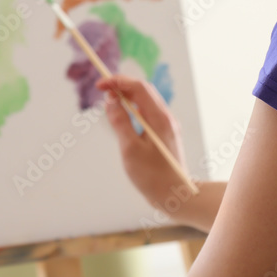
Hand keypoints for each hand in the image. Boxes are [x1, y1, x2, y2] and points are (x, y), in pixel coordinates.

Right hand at [95, 74, 190, 207]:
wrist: (176, 195)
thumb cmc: (153, 176)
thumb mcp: (130, 149)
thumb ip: (120, 122)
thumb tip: (110, 101)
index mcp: (159, 118)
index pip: (138, 87)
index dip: (118, 81)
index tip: (100, 84)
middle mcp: (166, 117)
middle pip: (143, 90)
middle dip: (122, 86)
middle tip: (102, 91)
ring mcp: (167, 125)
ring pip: (146, 101)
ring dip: (127, 96)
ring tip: (109, 102)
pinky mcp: (164, 133)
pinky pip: (147, 113)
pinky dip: (133, 109)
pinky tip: (123, 116)